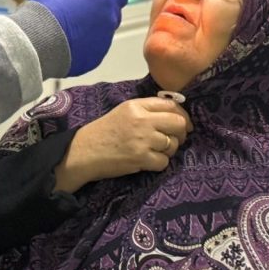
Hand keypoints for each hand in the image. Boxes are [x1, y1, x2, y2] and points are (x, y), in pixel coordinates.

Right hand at [29, 0, 127, 76]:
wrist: (37, 41)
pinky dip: (83, 47)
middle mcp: (110, 20)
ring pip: (102, 34)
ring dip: (90, 32)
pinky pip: (92, 50)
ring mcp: (104, 42)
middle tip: (78, 14)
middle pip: (112, 15)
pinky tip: (65, 45)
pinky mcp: (95, 59)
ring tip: (67, 32)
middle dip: (99, 13)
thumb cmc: (47, 9)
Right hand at [53, 97, 193, 193]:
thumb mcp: (124, 111)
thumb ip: (147, 109)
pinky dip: (159, 163)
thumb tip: (175, 114)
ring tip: (155, 151)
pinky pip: (164, 161)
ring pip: (173, 144)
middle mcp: (142, 120)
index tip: (183, 124)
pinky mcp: (141, 158)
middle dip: (181, 133)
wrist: (85, 151)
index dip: (182, 115)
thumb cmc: (105, 131)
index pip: (171, 105)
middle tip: (174, 139)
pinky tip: (148, 161)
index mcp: (137, 106)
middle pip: (178, 123)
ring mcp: (143, 140)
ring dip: (169, 150)